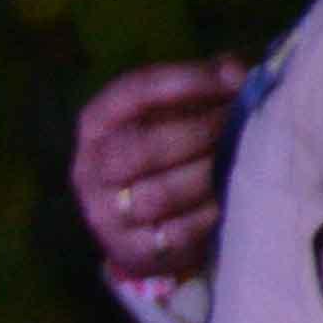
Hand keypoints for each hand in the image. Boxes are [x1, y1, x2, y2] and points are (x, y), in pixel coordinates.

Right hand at [73, 57, 248, 285]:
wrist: (149, 222)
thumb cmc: (172, 149)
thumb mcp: (180, 108)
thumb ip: (207, 81)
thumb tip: (232, 72)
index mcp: (97, 124)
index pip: (132, 93)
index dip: (184, 82)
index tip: (229, 80)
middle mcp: (90, 169)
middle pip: (139, 149)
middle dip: (196, 133)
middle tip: (232, 126)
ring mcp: (104, 214)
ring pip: (158, 195)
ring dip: (205, 175)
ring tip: (233, 160)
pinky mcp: (129, 250)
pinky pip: (175, 233)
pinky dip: (207, 215)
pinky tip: (224, 198)